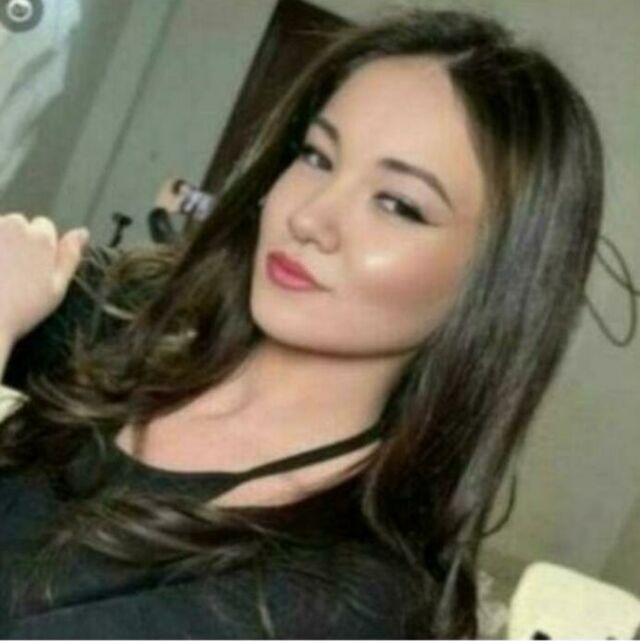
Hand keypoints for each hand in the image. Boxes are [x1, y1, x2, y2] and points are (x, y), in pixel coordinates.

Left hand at [0, 213, 89, 342]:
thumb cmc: (23, 308)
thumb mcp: (57, 287)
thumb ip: (70, 256)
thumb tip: (83, 232)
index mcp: (41, 237)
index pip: (45, 227)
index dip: (43, 248)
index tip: (35, 270)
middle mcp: (14, 225)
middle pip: (18, 224)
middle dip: (18, 242)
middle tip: (15, 274)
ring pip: (0, 230)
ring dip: (1, 246)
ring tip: (1, 274)